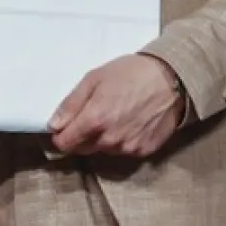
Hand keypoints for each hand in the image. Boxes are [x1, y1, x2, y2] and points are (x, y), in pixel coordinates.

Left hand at [48, 54, 184, 159]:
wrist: (172, 78)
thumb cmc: (131, 73)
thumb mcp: (94, 78)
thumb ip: (71, 104)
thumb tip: (53, 125)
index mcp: (94, 120)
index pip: (65, 144)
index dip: (62, 135)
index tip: (66, 127)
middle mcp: (110, 139)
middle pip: (83, 149)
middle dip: (82, 136)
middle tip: (94, 115)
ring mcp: (128, 148)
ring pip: (104, 150)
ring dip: (104, 139)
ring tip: (117, 115)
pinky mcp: (144, 151)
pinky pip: (125, 151)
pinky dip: (123, 141)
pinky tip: (132, 122)